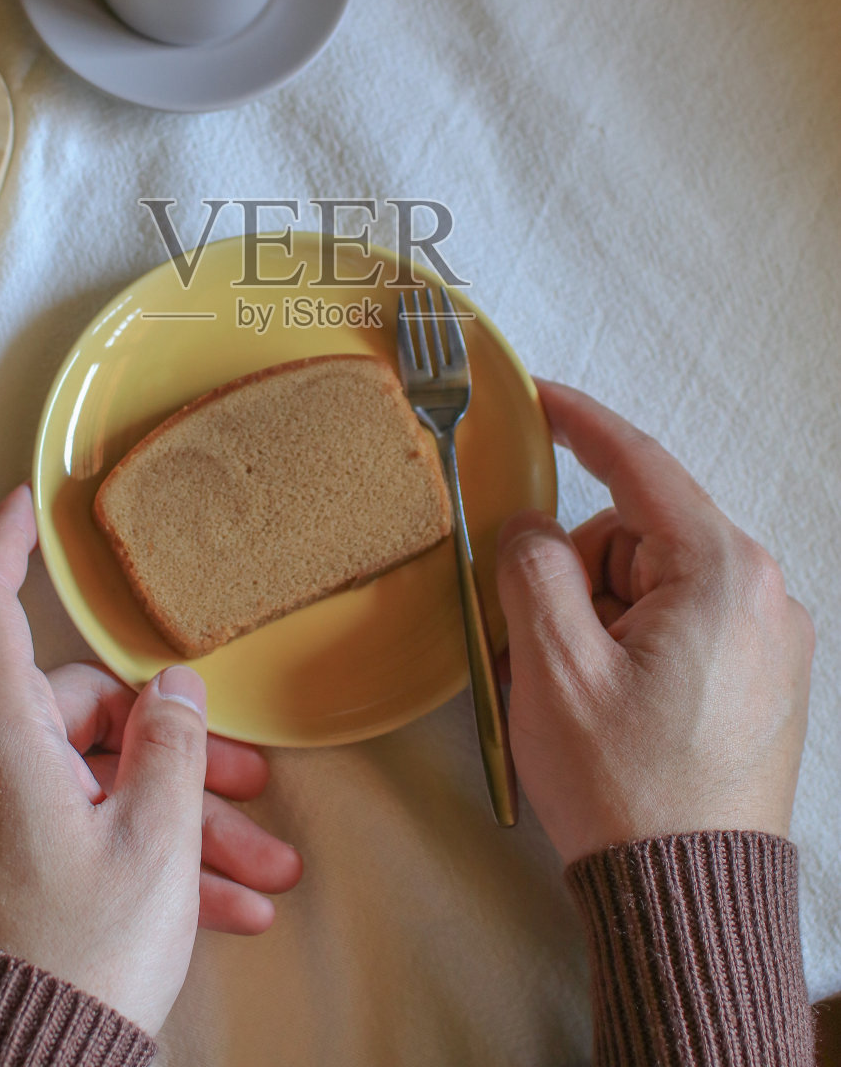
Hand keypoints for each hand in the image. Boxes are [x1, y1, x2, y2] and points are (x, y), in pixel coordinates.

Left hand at [0, 485, 302, 1035]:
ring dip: (180, 820)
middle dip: (177, 748)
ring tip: (262, 871)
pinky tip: (224, 905)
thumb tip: (173, 687)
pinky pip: (76, 832)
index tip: (27, 505)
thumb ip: (172, 745)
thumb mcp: (153, 842)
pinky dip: (144, 856)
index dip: (3, 547)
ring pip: (94, 783)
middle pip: (81, 715)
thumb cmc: (77, 954)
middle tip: (251, 785)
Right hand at [495, 381, 813, 865]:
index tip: (536, 397)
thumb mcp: (554, 663)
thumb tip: (529, 525)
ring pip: (655, 577)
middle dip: (580, 569)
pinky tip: (614, 700)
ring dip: (602, 612)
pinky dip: (632, 639)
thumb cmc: (625, 787)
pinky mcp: (762, 676)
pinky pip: (680, 619)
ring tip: (586, 691)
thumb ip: (531, 564)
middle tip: (551, 645)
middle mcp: (763, 591)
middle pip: (640, 530)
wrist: (687, 903)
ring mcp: (770, 637)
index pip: (640, 464)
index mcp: (722, 571)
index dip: (579, 422)